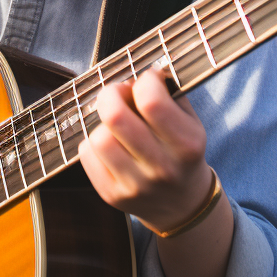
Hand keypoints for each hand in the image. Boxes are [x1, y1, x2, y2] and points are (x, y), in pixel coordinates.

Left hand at [78, 67, 211, 234]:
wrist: (183, 205)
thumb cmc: (182, 151)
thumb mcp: (189, 121)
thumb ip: (168, 94)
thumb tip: (139, 71)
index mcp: (187, 145)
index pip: (151, 102)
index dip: (144, 81)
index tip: (147, 81)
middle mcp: (163, 168)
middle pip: (115, 117)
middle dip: (111, 93)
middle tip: (118, 93)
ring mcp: (136, 186)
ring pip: (99, 137)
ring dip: (103, 124)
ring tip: (117, 126)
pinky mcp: (114, 197)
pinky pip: (87, 155)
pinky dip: (93, 143)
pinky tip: (111, 145)